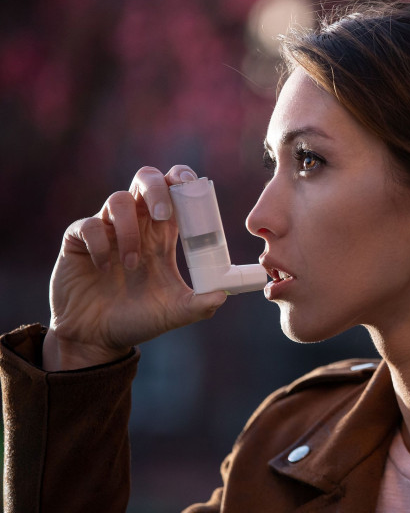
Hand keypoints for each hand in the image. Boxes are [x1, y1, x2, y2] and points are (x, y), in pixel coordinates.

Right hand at [43, 165, 227, 370]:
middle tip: (163, 214)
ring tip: (133, 264)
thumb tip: (222, 296)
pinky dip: (100, 244)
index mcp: (162, 234)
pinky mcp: (78, 241)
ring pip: (118, 199)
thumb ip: (200, 304)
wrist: (98, 339)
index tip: (190, 183)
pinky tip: (104, 268)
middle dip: (156, 188)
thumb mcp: (174, 313)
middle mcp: (136, 225)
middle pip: (145, 179)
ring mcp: (107, 230)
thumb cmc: (139, 320)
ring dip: (129, 230)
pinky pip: (88, 225)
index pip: (173, 191)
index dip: (180, 180)